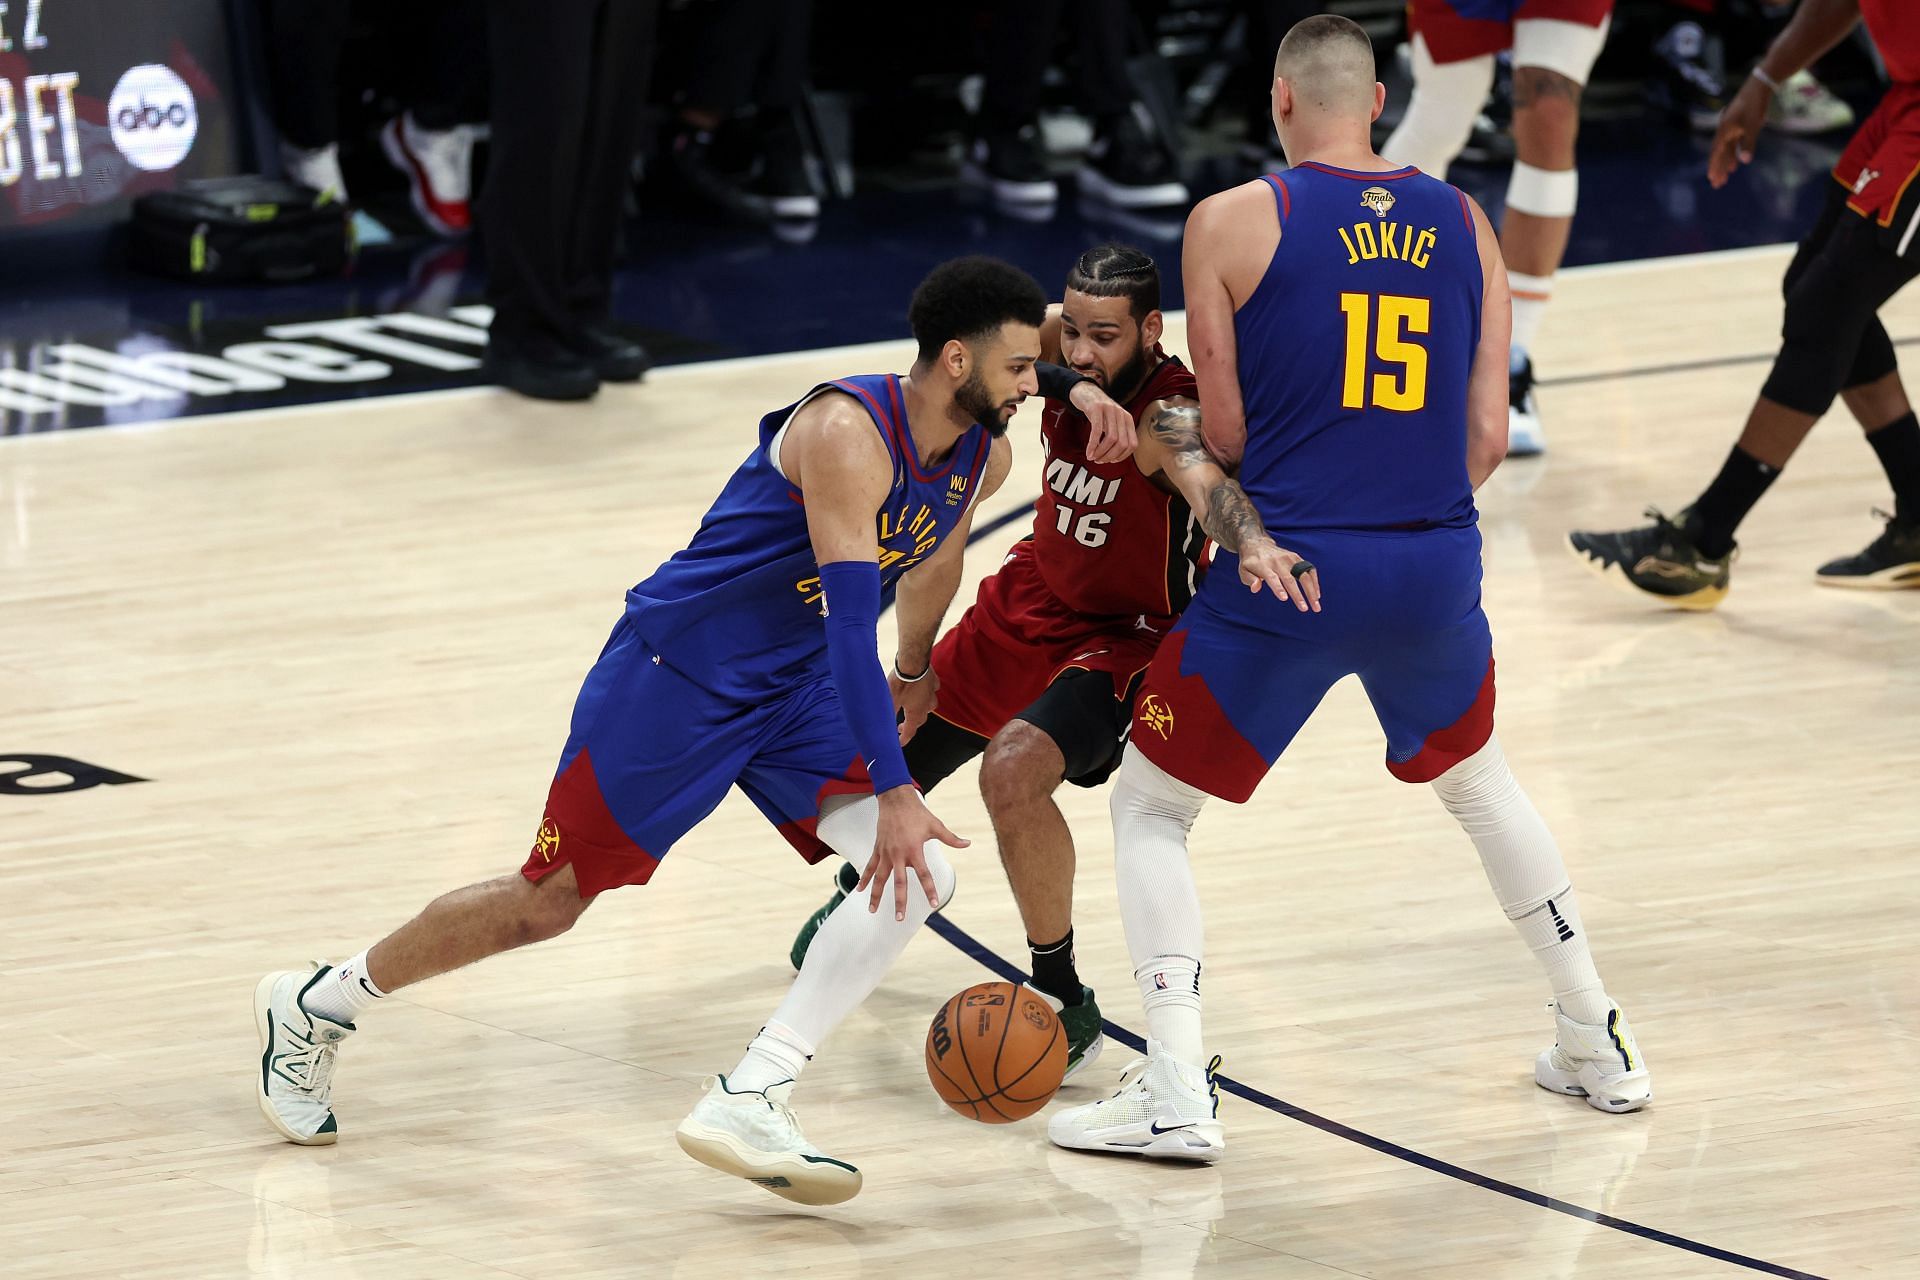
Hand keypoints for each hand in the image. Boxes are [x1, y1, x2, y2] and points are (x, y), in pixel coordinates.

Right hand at [859, 787, 969, 920]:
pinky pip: (869, 867)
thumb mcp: (936, 825)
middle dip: (899, 902)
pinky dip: (864, 878)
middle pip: (899, 883)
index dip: (929, 890)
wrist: (895, 799)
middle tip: (900, 918)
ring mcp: (885, 853)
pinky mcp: (877, 849)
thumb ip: (951, 838)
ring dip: (876, 895)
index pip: (924, 875)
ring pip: (880, 878)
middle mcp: (898, 855)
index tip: (933, 904)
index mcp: (914, 851)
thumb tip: (967, 844)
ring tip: (873, 910)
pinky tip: (858, 890)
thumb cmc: (917, 813)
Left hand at [889, 662, 938, 743]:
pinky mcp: (933, 681)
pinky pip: (933, 690)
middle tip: (901, 727)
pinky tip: (924, 690)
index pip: (910, 731)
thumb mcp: (890, 700)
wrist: (913, 662)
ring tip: (913, 708)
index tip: (899, 744)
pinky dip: (927, 693)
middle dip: (911, 725)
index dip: (904, 739)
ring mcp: (932, 693)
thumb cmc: (900, 682)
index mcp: (916, 713)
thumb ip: (887, 714)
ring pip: (929, 706)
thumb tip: (880, 725)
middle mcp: (926, 705)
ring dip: (921, 710)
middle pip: (920, 720)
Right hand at [1069, 380, 1137, 463]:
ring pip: (1111, 439)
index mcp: (1128, 419)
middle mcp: (1121, 414)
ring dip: (1101, 452)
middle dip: (1110, 456)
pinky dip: (1093, 445)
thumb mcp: (1111, 422)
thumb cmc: (1098, 411)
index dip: (1122, 456)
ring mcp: (1109, 410)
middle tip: (1099, 461)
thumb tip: (1114, 457)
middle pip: (1122, 443)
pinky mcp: (1096, 408)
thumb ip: (1116, 435)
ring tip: (1092, 457)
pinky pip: (1097, 431)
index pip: (1132, 444)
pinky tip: (1089, 452)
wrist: (1085, 391)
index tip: (1110, 461)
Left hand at [1238, 536, 1320, 612]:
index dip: (1278, 588)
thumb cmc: (1251, 563)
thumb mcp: (1243, 571)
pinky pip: (1309, 569)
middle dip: (1298, 594)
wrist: (1258, 544)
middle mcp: (1278, 561)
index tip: (1284, 599)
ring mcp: (1289, 558)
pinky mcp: (1297, 557)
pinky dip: (1314, 582)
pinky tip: (1317, 595)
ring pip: (1303, 574)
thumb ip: (1249, 580)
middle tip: (1304, 609)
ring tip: (1316, 605)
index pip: (1272, 577)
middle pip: (1290, 579)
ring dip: (1311, 590)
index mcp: (1264, 565)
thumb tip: (1255, 588)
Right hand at [1709, 77, 1770, 188]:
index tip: (1712, 179)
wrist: (1759, 85)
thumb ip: (1748, 144)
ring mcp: (1732, 127)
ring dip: (1727, 161)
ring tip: (1728, 175)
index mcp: (1724, 131)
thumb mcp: (1752, 125)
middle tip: (1717, 184)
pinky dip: (1735, 152)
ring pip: (1728, 148)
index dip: (1714, 166)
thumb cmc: (1754, 105)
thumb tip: (1745, 161)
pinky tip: (1737, 160)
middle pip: (1720, 153)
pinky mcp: (1740, 124)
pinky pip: (1735, 142)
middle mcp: (1725, 130)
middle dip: (1719, 168)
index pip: (1716, 153)